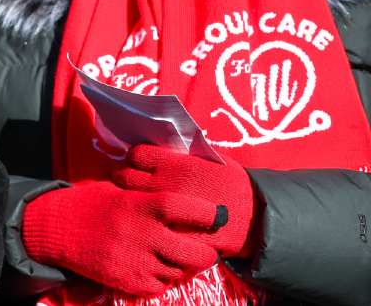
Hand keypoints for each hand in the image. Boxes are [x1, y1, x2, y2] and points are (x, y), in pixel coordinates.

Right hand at [20, 180, 218, 296]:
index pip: (186, 209)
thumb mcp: (119, 191)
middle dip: (206, 254)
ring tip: (178, 258)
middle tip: (208, 250)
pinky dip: (162, 279)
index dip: (206, 213)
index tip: (217, 215)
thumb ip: (148, 197)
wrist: (55, 228)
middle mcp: (142, 235)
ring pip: (178, 273)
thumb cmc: (89, 204)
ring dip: (182, 267)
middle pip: (193, 253)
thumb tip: (182, 203)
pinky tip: (155, 267)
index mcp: (140, 206)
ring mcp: (135, 261)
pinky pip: (159, 286)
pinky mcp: (126, 280)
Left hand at [114, 144, 255, 257]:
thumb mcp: (211, 160)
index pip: (136, 154)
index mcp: (177, 165)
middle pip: (125, 177)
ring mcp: (166, 212)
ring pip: (131, 201)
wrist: (255, 221)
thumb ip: (182, 155)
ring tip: (134, 200)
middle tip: (126, 180)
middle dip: (123, 176)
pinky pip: (146, 223)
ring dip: (128, 199)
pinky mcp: (170, 232)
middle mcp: (167, 186)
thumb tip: (157, 144)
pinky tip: (147, 220)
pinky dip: (143, 221)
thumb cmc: (232, 185)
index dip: (134, 157)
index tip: (136, 161)